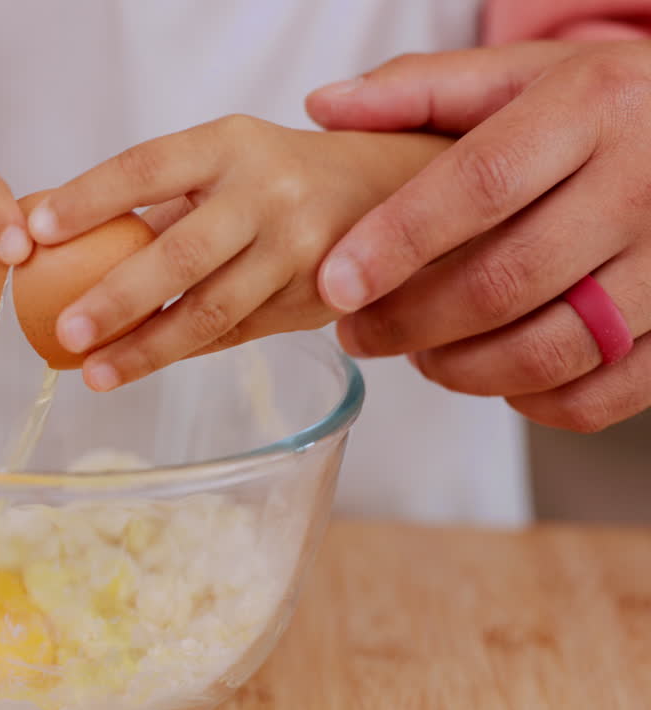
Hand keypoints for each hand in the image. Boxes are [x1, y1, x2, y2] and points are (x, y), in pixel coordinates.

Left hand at [25, 115, 449, 391]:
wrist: (394, 190)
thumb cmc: (278, 176)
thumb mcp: (224, 159)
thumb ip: (156, 198)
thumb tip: (51, 238)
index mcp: (229, 144)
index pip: (146, 167)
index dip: (88, 200)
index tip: (33, 233)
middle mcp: (268, 193)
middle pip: (180, 254)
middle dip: (117, 299)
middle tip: (64, 333)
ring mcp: (298, 251)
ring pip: (212, 311)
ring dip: (147, 349)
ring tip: (93, 374)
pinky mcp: (315, 301)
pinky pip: (235, 334)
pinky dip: (183, 352)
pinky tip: (140, 366)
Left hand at [307, 41, 650, 431]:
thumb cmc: (608, 104)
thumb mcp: (525, 74)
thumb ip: (423, 90)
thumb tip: (324, 106)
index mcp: (592, 110)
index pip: (480, 184)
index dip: (397, 243)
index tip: (335, 285)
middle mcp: (643, 186)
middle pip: (505, 281)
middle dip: (409, 322)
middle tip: (357, 332)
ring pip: (551, 350)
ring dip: (460, 369)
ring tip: (417, 353)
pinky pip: (603, 396)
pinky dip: (533, 402)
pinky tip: (493, 373)